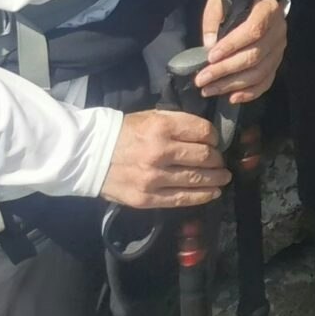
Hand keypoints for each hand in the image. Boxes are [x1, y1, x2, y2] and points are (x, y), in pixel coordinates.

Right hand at [100, 108, 226, 209]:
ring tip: (223, 178)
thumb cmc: (125, 132)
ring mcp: (153, 178)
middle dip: (217, 159)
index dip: (214, 137)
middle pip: (204, 156)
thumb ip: (178, 123)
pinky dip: (202, 196)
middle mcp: (160, 152)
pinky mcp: (146, 198)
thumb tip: (205, 134)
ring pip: (197, 179)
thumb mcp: (152, 116)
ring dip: (216, 179)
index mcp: (162, 127)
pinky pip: (181, 199)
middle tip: (221, 161)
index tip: (215, 141)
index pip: (203, 132)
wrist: (90, 155)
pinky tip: (213, 193)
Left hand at [195, 0, 285, 104]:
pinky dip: (250, 93)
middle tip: (201, 80)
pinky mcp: (277, 61)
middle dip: (225, 70)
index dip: (232, 45)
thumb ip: (214, 19)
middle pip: (255, 55)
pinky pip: (267, 81)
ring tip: (209, 90)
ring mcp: (280, 47)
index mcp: (267, 9)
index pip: (253, 30)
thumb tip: (209, 46)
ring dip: (233, 84)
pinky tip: (232, 97)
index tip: (210, 57)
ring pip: (259, 72)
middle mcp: (279, 30)